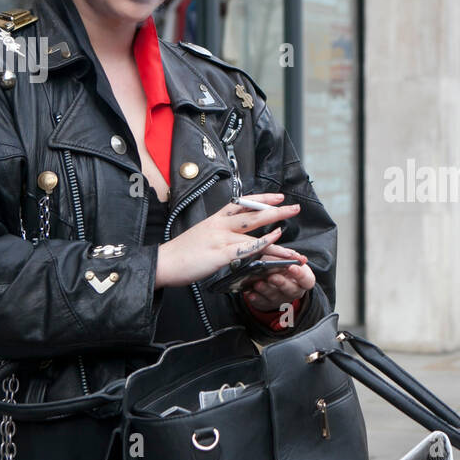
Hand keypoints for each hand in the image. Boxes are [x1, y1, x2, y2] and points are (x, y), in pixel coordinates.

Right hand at [154, 193, 305, 288]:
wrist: (164, 262)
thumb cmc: (182, 252)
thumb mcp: (202, 234)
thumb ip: (219, 232)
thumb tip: (234, 235)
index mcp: (216, 219)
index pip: (243, 204)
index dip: (262, 199)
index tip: (278, 197)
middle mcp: (220, 225)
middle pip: (253, 214)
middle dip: (276, 210)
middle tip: (294, 208)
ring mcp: (221, 238)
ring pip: (254, 232)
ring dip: (277, 237)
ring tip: (293, 241)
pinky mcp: (220, 254)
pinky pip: (246, 248)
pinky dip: (262, 245)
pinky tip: (274, 242)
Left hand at [241, 258, 315, 312]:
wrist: (271, 280)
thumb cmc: (281, 267)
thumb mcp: (285, 259)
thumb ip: (289, 256)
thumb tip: (294, 255)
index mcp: (302, 280)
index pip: (307, 280)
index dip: (300, 275)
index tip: (291, 267)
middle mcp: (293, 291)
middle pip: (291, 290)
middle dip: (281, 283)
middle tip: (272, 277)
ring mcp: (280, 299)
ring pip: (274, 296)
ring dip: (266, 290)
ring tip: (257, 283)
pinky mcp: (266, 303)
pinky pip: (261, 302)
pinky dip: (256, 298)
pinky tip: (250, 294)